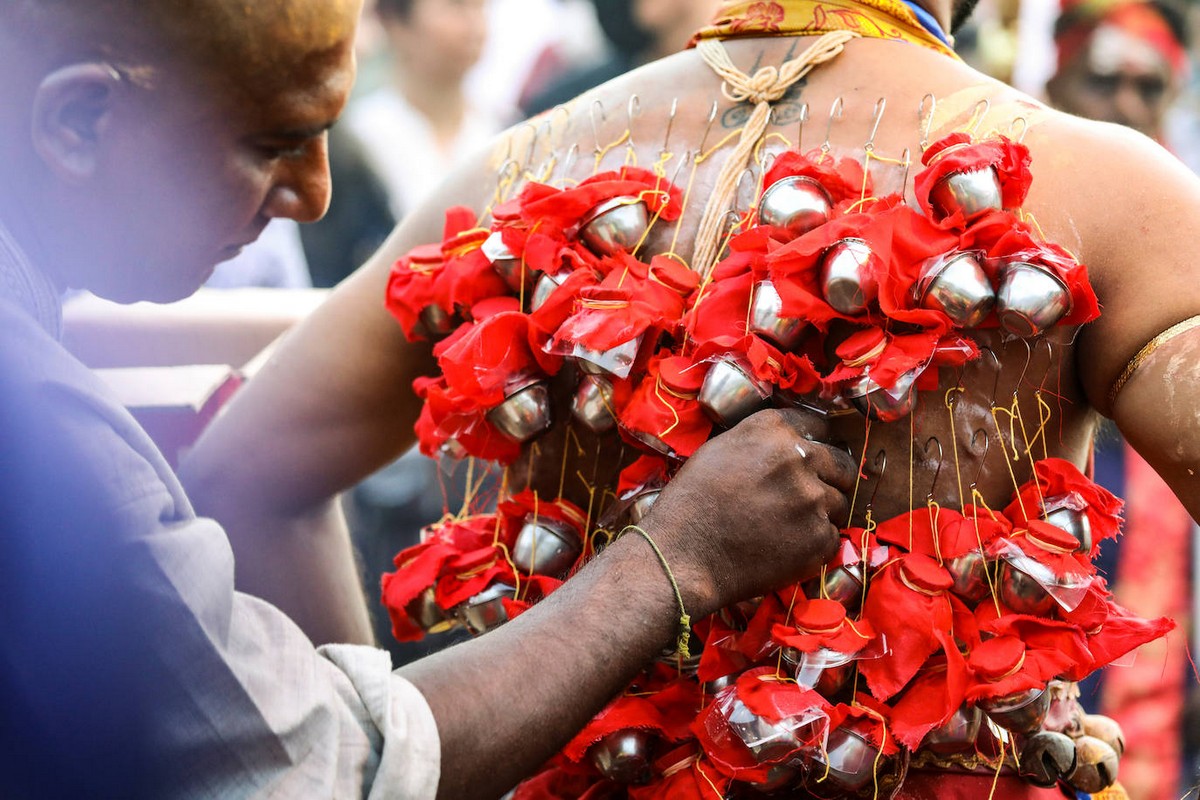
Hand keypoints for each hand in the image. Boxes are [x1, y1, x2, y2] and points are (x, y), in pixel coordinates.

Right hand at [641, 407, 856, 616]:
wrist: (684, 555)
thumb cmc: (691, 502)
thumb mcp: (720, 450)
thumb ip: (762, 441)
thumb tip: (791, 444)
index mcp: (773, 430)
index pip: (819, 425)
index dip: (815, 443)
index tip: (810, 458)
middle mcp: (799, 458)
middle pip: (841, 463)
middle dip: (830, 477)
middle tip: (808, 495)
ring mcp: (813, 499)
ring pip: (840, 502)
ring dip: (822, 512)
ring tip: (790, 526)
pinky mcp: (819, 538)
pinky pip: (831, 536)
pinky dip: (814, 543)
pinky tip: (786, 546)